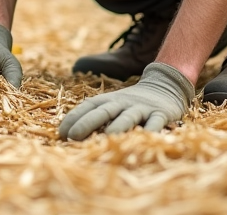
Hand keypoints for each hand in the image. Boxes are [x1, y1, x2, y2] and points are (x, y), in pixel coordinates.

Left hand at [58, 63, 193, 140]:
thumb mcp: (113, 105)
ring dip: (117, 126)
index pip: (88, 106)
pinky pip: (155, 123)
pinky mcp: (161, 115)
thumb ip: (95, 118)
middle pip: (103, 111)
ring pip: (128, 117)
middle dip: (87, 123)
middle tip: (73, 136)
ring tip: (107, 137)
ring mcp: (142, 108)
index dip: (74, 118)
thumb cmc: (131, 104)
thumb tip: (68, 136)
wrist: (165, 87)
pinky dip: (150, 131)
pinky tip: (144, 139)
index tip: (61, 133)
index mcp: (109, 100)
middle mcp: (123, 103)